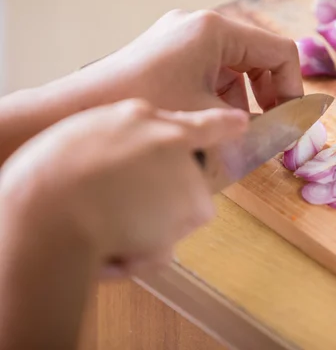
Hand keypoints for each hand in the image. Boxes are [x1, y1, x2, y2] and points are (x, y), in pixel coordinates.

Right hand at [0, 98, 248, 277]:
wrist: (52, 211)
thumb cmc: (62, 166)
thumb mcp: (103, 125)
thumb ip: (138, 127)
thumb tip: (159, 136)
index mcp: (163, 131)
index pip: (206, 126)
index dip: (224, 124)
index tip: (241, 123)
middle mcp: (182, 164)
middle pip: (184, 182)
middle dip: (160, 195)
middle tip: (118, 196)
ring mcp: (182, 201)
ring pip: (171, 219)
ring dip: (147, 226)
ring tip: (107, 221)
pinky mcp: (174, 239)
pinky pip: (158, 250)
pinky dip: (139, 254)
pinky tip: (110, 247)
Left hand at [79, 9, 303, 112]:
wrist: (78, 112)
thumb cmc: (146, 110)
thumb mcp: (209, 118)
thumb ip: (257, 126)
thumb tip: (288, 133)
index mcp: (215, 30)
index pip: (280, 52)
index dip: (293, 90)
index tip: (291, 124)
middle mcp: (200, 25)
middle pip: (260, 57)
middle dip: (270, 95)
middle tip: (270, 130)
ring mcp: (182, 36)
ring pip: (236, 66)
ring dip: (245, 99)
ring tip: (235, 131)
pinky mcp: (169, 52)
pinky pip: (212, 70)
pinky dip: (221, 96)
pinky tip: (209, 121)